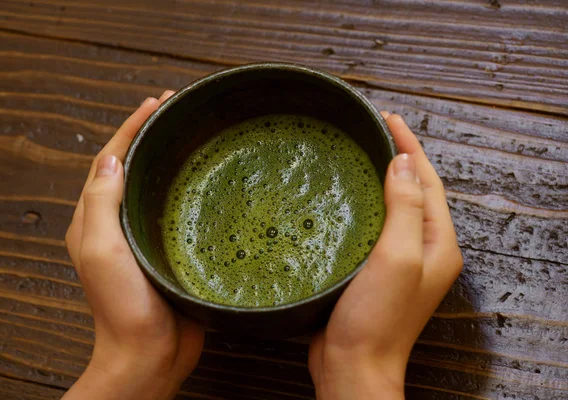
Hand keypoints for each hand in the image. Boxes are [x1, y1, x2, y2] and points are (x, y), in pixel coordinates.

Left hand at [63, 91, 204, 399]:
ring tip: (194, 133)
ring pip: (157, 185)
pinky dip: (189, 187)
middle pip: (134, 166)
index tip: (156, 102)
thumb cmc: (122, 308)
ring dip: (171, 156)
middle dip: (152, 134)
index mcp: (95, 219)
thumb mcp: (101, 250)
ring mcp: (147, 236)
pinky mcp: (171, 249)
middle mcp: (119, 223)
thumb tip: (112, 159)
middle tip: (178, 109)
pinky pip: (179, 209)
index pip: (111, 160)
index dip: (131, 127)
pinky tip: (211, 180)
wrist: (150, 355)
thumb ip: (101, 203)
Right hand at [308, 113, 462, 398]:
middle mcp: (423, 248)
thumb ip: (405, 207)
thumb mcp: (397, 256)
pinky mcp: (375, 269)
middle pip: (414, 190)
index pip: (427, 181)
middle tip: (374, 129)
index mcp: (438, 242)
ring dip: (381, 177)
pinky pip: (374, 225)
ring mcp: (399, 260)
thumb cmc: (377, 317)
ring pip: (393, 206)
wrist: (353, 365)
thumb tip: (403, 162)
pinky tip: (345, 196)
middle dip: (399, 156)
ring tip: (361, 153)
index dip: (410, 147)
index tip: (389, 118)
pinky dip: (364, 203)